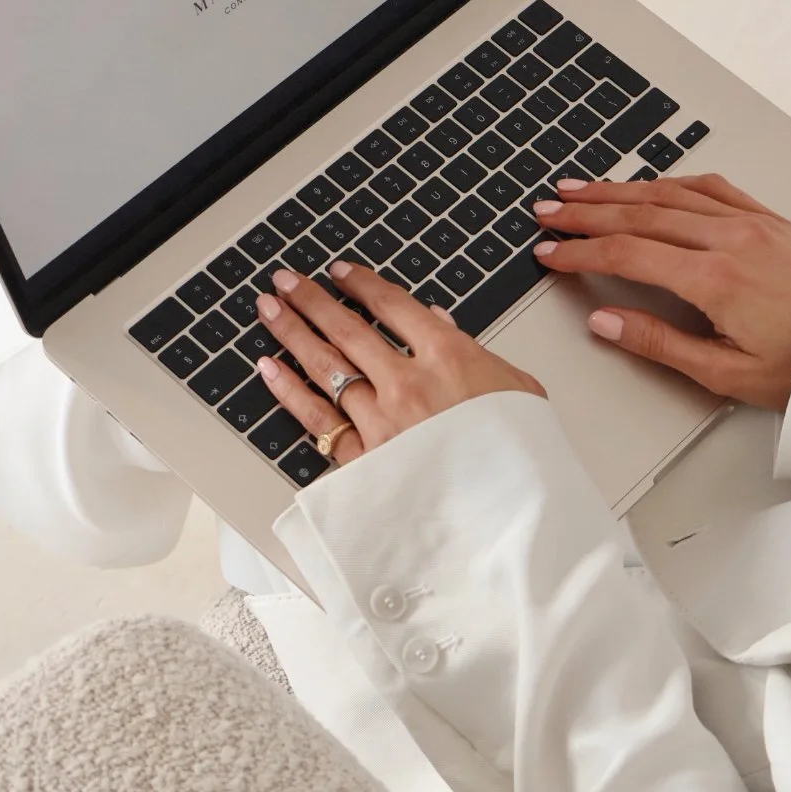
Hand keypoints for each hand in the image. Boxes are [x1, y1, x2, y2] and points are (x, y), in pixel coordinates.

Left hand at [253, 261, 545, 464]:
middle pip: (348, 330)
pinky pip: (316, 417)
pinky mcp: (362, 460)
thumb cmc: (521, 458)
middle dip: (312, 300)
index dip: (361, 285)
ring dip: (292, 333)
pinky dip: (289, 389)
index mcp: (449, 357)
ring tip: (268, 310)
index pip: (393, 307)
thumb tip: (437, 320)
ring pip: (325, 366)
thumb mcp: (515, 389)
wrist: (512, 518)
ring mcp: (380, 422)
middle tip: (287, 282)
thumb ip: (472, 351)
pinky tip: (269, 368)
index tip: (340, 274)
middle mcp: (407, 384)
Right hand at [530, 174, 790, 410]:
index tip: (550, 253)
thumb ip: (659, 343)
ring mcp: (750, 222)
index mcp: (715, 279)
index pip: (626, 255)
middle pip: (639, 214)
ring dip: (618, 190)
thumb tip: (605, 322)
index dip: (580, 252)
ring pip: (668, 193)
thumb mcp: (727, 373)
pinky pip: (708, 187)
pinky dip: (668, 183)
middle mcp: (730, 240)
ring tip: (580, 190)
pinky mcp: (767, 217)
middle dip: (586, 212)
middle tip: (549, 210)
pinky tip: (647, 185)